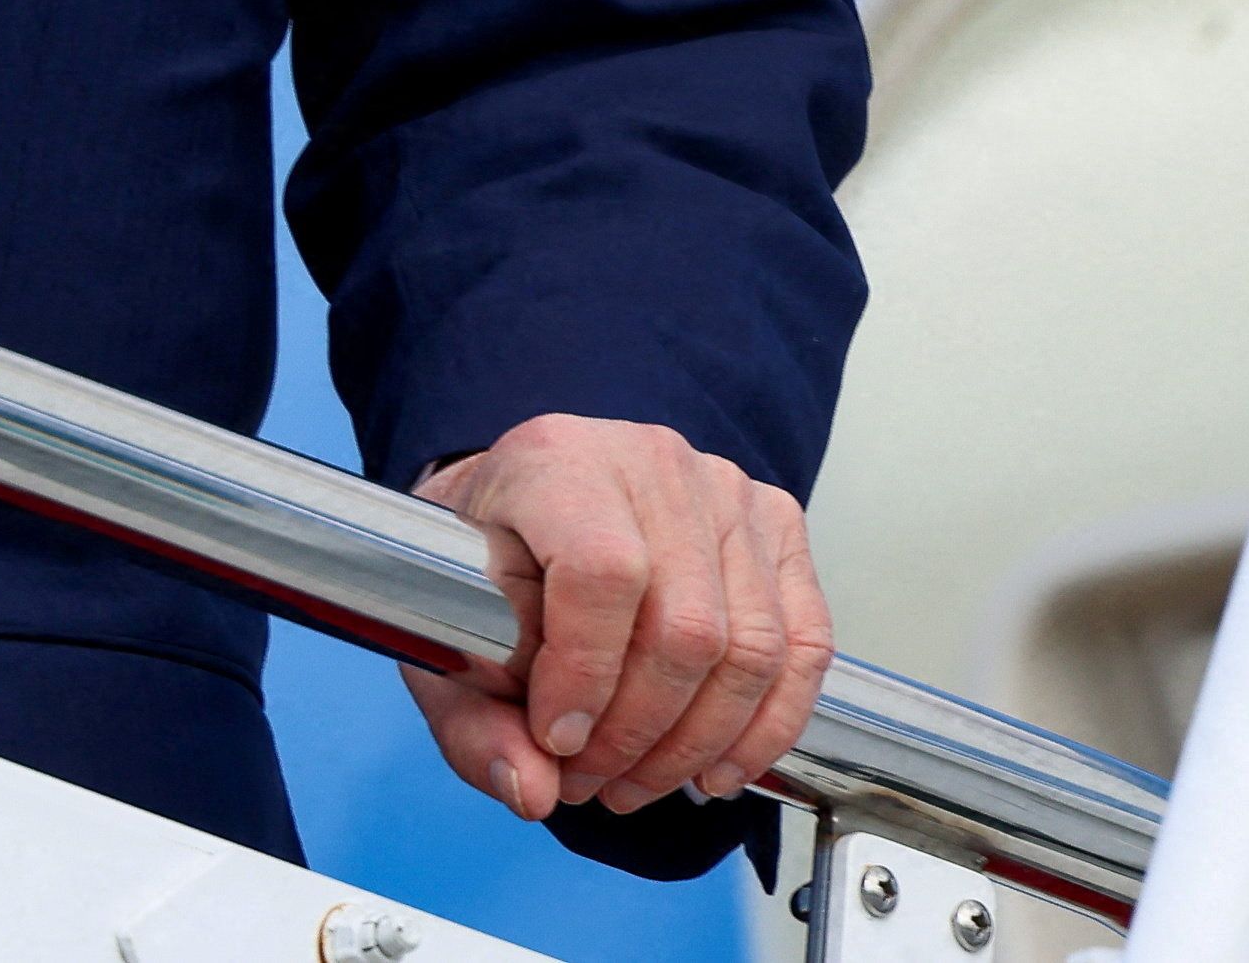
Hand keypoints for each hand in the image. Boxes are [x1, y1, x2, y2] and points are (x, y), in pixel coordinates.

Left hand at [400, 415, 830, 822]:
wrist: (526, 510)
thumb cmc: (487, 565)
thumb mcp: (445, 638)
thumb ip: (473, 722)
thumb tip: (529, 788)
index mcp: (554, 461)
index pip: (601, 571)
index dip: (585, 675)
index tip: (555, 738)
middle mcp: (650, 460)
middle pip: (686, 626)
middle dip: (639, 734)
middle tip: (590, 780)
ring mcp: (726, 491)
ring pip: (750, 649)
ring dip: (696, 745)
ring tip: (638, 780)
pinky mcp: (777, 529)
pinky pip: (803, 646)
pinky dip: (766, 728)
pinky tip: (715, 768)